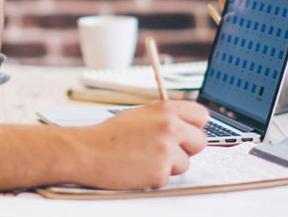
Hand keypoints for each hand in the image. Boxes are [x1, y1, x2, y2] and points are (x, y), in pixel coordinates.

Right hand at [69, 101, 209, 189]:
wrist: (86, 152)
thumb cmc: (109, 135)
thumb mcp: (139, 114)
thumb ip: (166, 117)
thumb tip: (186, 125)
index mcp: (165, 110)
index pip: (201, 116)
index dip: (194, 126)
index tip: (187, 132)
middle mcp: (169, 128)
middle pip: (200, 141)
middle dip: (186, 148)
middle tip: (165, 149)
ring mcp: (166, 151)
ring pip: (185, 163)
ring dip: (169, 164)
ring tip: (145, 158)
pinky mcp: (160, 173)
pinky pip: (169, 177)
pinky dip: (155, 176)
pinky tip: (139, 168)